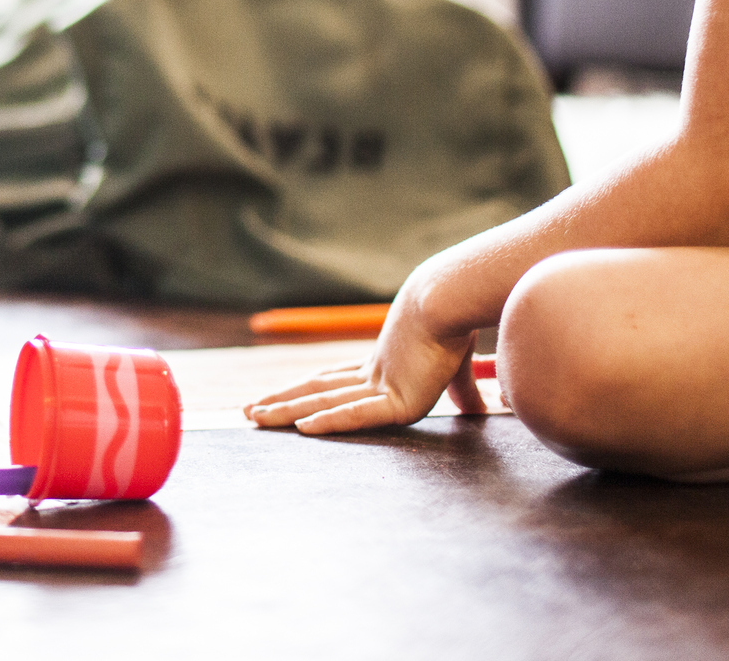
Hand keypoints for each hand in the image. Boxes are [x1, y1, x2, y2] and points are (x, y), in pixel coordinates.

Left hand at [244, 301, 484, 434]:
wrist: (454, 301)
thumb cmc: (454, 326)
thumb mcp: (456, 367)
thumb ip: (462, 391)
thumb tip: (480, 409)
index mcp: (382, 367)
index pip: (333, 384)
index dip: (305, 392)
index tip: (281, 400)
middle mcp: (372, 375)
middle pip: (315, 391)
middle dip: (281, 402)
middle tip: (247, 412)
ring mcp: (380, 386)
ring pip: (322, 402)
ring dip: (285, 411)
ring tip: (253, 418)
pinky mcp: (398, 399)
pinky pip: (357, 414)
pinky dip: (330, 420)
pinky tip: (303, 427)